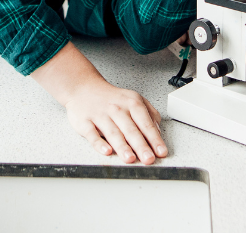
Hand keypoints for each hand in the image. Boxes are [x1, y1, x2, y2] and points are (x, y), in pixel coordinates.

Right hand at [32, 43, 166, 164]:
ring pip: (113, 133)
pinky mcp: (85, 122)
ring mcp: (100, 116)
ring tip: (130, 158)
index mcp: (132, 103)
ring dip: (122, 146)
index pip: (146, 123)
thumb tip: (157, 131)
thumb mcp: (134, 98)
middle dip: (141, 145)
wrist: (83, 87)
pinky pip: (92, 134)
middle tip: (148, 159)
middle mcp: (117, 109)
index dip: (154, 139)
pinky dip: (99, 143)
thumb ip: (149, 113)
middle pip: (131, 130)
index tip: (161, 152)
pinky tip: (107, 151)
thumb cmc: (112, 98)